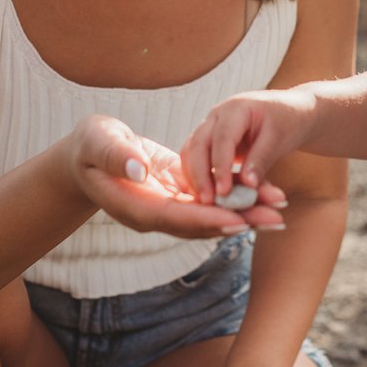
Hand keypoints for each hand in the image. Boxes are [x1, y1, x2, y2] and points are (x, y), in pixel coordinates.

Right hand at [67, 115, 285, 237]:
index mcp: (135, 206)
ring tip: (278, 208)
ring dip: (244, 212)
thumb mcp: (97, 142)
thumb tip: (139, 170)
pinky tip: (262, 193)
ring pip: (211, 214)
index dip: (207, 219)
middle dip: (238, 220)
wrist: (87, 153)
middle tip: (275, 219)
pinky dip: (235, 197)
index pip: (175, 217)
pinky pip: (210, 199)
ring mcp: (168, 206)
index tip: (236, 219)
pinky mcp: (178, 193)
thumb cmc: (88, 146)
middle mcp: (155, 214)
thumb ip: (116, 156)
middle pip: (201, 223)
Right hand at [182, 89, 316, 207]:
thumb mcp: (279, 139)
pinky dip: (198, 176)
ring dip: (195, 177)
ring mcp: (211, 127)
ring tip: (206, 202)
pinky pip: (196, 158)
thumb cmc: (289, 121)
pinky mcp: (211, 141)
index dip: (221, 167)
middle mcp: (217, 116)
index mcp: (236, 108)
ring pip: (191, 151)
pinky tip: (206, 195)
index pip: (222, 139)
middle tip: (207, 202)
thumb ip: (261, 160)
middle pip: (197, 144)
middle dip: (199, 174)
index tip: (223, 192)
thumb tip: (248, 185)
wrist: (289, 112)